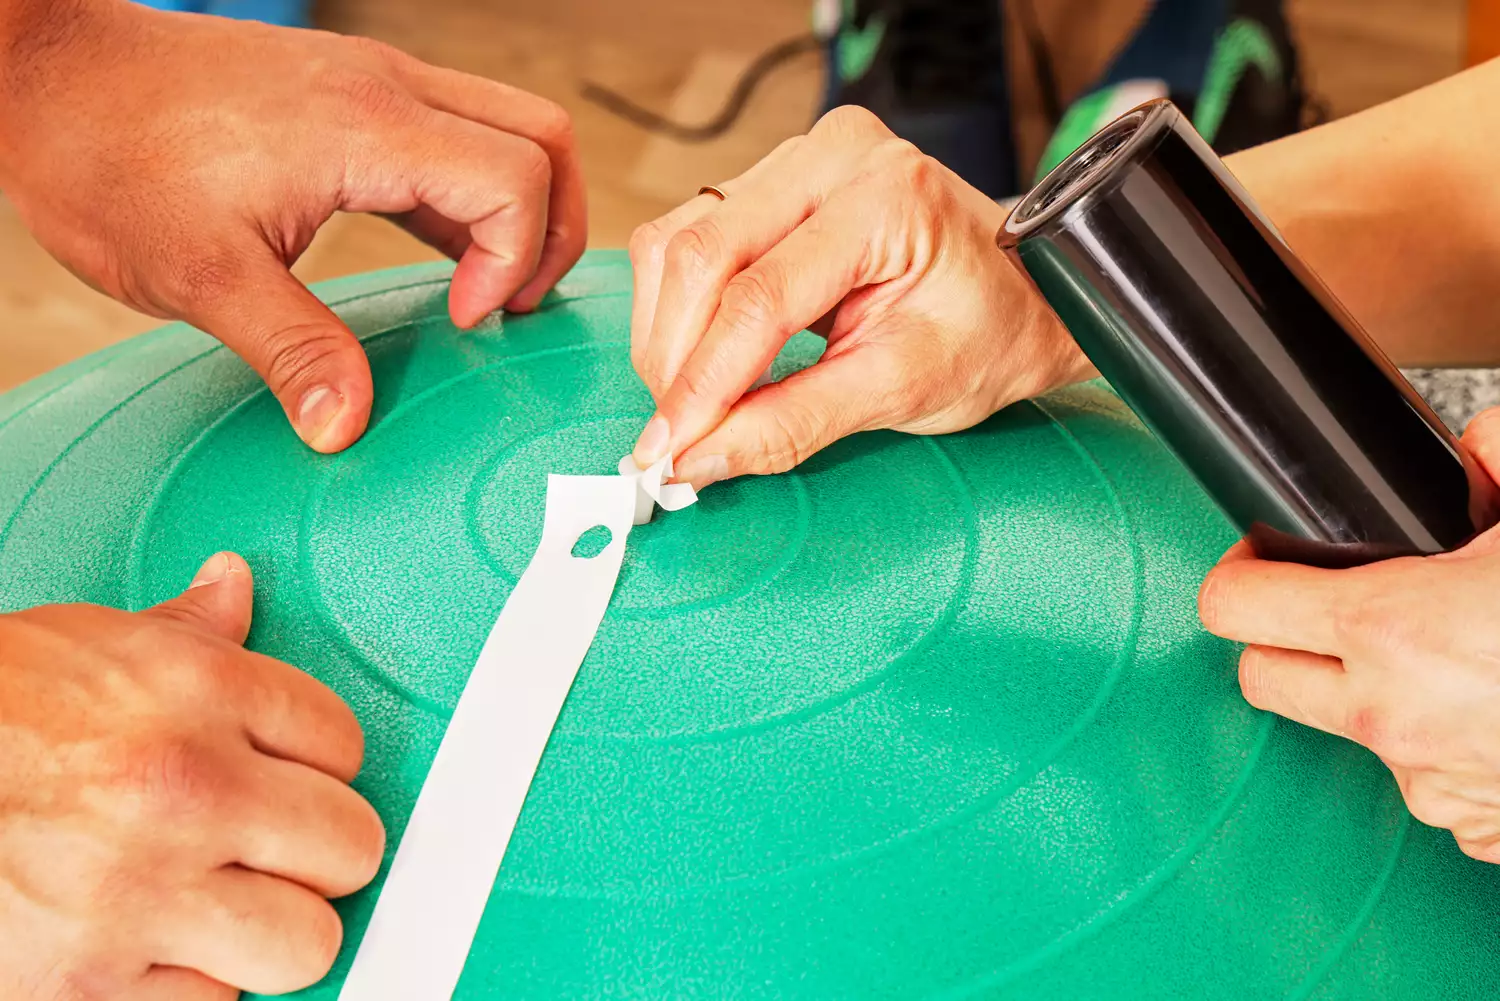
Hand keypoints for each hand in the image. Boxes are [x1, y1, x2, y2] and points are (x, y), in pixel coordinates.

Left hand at [0, 0, 583, 451]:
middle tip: (510, 305)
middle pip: (543, 139)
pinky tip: (445, 260)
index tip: (464, 321)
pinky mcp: (353, 95)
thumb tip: (345, 428)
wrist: (45, 73)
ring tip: (490, 288)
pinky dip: (477, 197)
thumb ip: (292, 350)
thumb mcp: (197, 273)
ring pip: (512, 127)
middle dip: (553, 231)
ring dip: (524, 209)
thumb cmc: (107, 155)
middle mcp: (388, 88)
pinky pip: (457, 136)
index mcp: (367, 126)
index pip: (516, 179)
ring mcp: (374, 83)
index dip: (514, 261)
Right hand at [0, 553, 382, 998]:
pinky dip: (191, 983)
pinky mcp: (91, 981)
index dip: (320, 768)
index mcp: (199, 691)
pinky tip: (153, 943)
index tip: (290, 780)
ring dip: (271, 933)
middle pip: (351, 849)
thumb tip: (234, 585)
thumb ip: (187, 630)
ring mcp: (141, 890)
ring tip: (224, 905)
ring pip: (303, 944)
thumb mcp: (89, 644)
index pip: (345, 744)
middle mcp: (185, 788)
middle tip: (272, 850)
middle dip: (318, 855)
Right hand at [625, 104, 1090, 486]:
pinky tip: (701, 360)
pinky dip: (679, 309)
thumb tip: (697, 459)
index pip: (761, 296)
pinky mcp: (772, 179)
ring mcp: (798, 158)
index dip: (704, 383)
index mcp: (887, 197)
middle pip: (702, 255)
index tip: (669, 452)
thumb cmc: (985, 336)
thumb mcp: (902, 390)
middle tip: (671, 440)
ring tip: (690, 404)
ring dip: (666, 334)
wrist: (1022, 296)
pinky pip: (689, 235)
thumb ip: (793, 424)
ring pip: (678, 241)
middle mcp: (835, 155)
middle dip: (674, 360)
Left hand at [1199, 407, 1499, 861]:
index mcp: (1390, 628)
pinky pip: (1431, 780)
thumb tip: (1479, 445)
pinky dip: (1447, 745)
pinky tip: (1493, 708)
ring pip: (1353, 732)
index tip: (1259, 557)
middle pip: (1263, 678)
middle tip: (1324, 606)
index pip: (1233, 605)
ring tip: (1452, 655)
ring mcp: (1431, 784)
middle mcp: (1392, 715)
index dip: (1238, 571)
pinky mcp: (1475, 828)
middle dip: (1280, 639)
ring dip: (1378, 695)